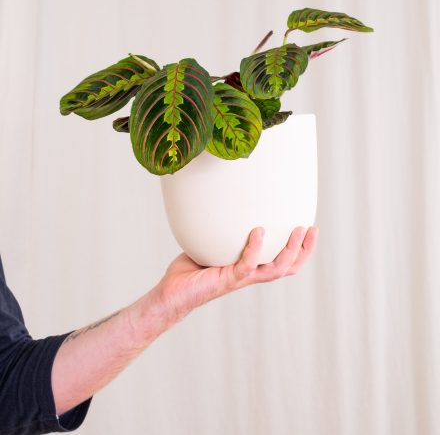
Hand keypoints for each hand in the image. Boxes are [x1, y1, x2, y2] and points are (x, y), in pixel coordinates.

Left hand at [154, 226, 318, 322]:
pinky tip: (259, 232)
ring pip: (275, 269)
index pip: (282, 261)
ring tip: (298, 230)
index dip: (300, 249)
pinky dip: (255, 248)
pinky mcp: (226, 280)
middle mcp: (250, 274)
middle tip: (313, 229)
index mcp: (250, 268)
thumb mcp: (210, 244)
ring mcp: (240, 278)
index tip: (310, 227)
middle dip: (304, 250)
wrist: (170, 294)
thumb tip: (224, 203)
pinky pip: (246, 265)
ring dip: (289, 250)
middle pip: (288, 267)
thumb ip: (221, 229)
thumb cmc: (189, 270)